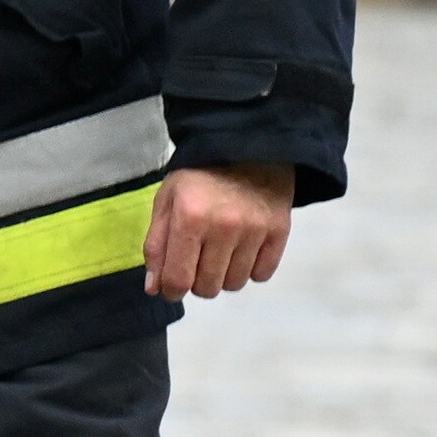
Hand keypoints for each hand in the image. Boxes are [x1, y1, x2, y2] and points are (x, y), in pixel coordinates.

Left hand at [144, 161, 296, 302]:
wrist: (246, 145)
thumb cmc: (199, 174)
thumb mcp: (167, 200)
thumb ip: (157, 245)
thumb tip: (156, 288)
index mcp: (190, 218)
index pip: (178, 279)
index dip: (171, 290)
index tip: (172, 287)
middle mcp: (224, 227)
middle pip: (207, 288)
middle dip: (197, 282)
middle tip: (197, 260)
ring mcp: (255, 230)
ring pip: (234, 284)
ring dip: (224, 275)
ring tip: (221, 251)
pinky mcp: (280, 231)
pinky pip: (262, 274)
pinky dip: (250, 269)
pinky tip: (242, 249)